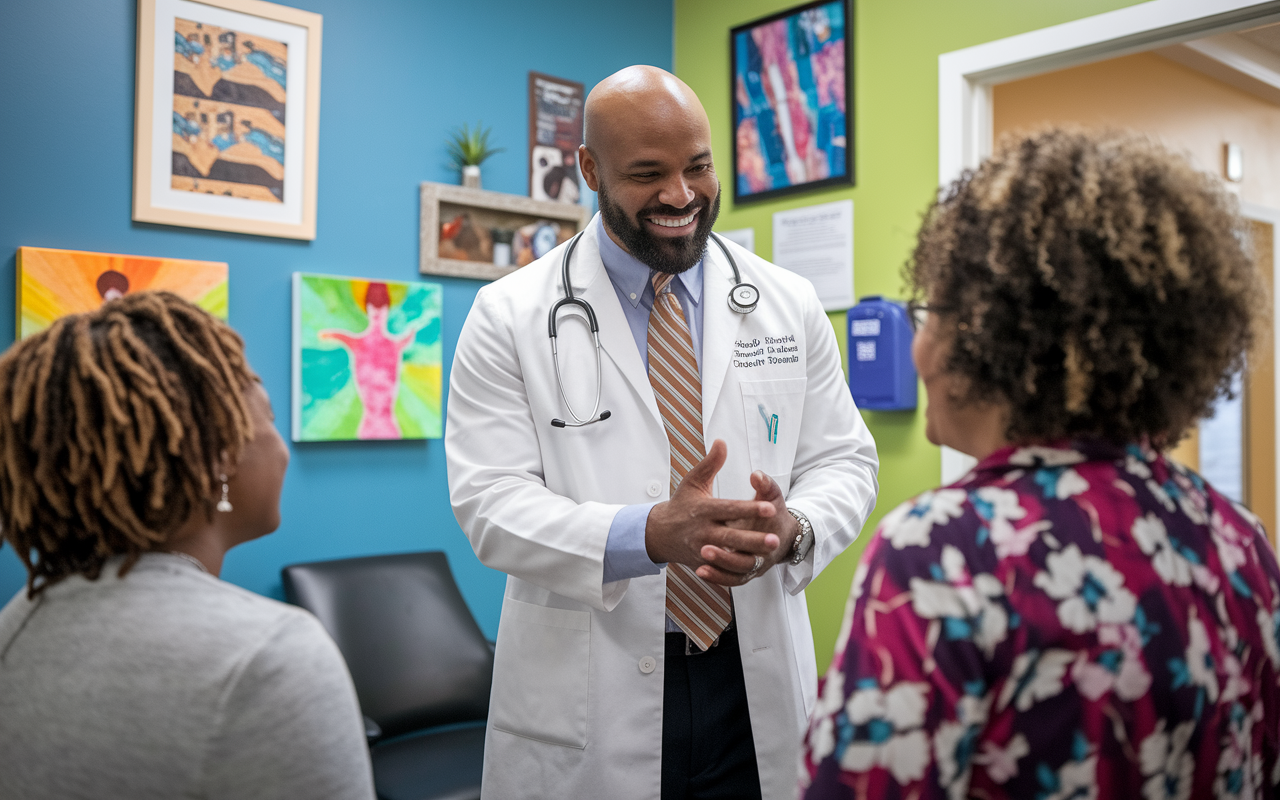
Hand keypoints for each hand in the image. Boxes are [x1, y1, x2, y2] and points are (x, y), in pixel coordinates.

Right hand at [645, 440, 779, 583]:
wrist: (659, 533)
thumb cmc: (680, 505)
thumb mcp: (693, 482)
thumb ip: (710, 464)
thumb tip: (722, 442)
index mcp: (704, 509)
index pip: (729, 509)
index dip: (749, 509)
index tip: (769, 508)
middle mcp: (703, 530)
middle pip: (731, 536)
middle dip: (753, 539)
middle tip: (776, 540)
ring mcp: (703, 548)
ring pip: (728, 555)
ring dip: (748, 555)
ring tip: (770, 553)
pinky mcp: (704, 562)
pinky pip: (721, 568)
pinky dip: (735, 569)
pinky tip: (755, 566)